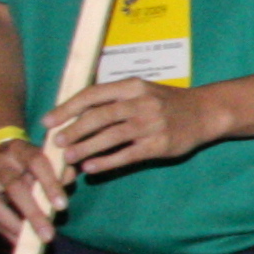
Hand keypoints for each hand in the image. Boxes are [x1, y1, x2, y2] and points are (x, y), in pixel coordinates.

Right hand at [0, 133, 72, 242]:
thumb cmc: (28, 159)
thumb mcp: (45, 156)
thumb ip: (60, 167)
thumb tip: (68, 177)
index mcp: (19, 149)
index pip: (36, 162)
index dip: (50, 183)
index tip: (62, 206)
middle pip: (15, 188)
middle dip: (33, 213)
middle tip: (49, 235)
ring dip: (16, 226)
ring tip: (32, 241)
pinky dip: (6, 231)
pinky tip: (20, 240)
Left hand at [43, 76, 219, 180]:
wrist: (205, 112)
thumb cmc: (166, 102)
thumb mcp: (141, 91)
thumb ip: (113, 99)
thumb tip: (75, 115)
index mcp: (132, 86)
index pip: (93, 94)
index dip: (68, 107)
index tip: (48, 121)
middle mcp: (142, 102)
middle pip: (100, 116)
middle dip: (74, 130)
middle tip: (55, 142)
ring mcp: (152, 124)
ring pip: (111, 136)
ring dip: (86, 147)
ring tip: (68, 157)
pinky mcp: (160, 145)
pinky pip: (127, 155)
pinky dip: (107, 162)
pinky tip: (91, 168)